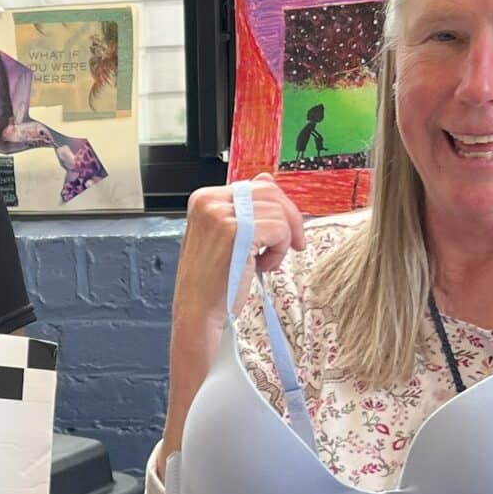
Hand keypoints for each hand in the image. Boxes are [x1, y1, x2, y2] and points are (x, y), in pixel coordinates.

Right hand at [163, 177, 304, 456]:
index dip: (279, 208)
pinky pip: (278, 229)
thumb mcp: (226, 236)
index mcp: (203, 198)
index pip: (256, 185)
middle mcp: (208, 201)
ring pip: (277, 212)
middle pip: (270, 191)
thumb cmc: (214, 283)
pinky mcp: (236, 232)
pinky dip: (279, 250)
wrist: (199, 315)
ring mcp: (220, 215)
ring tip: (264, 263)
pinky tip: (262, 267)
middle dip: (289, 218)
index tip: (285, 234)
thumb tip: (266, 177)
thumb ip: (244, 208)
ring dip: (281, 241)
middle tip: (293, 245)